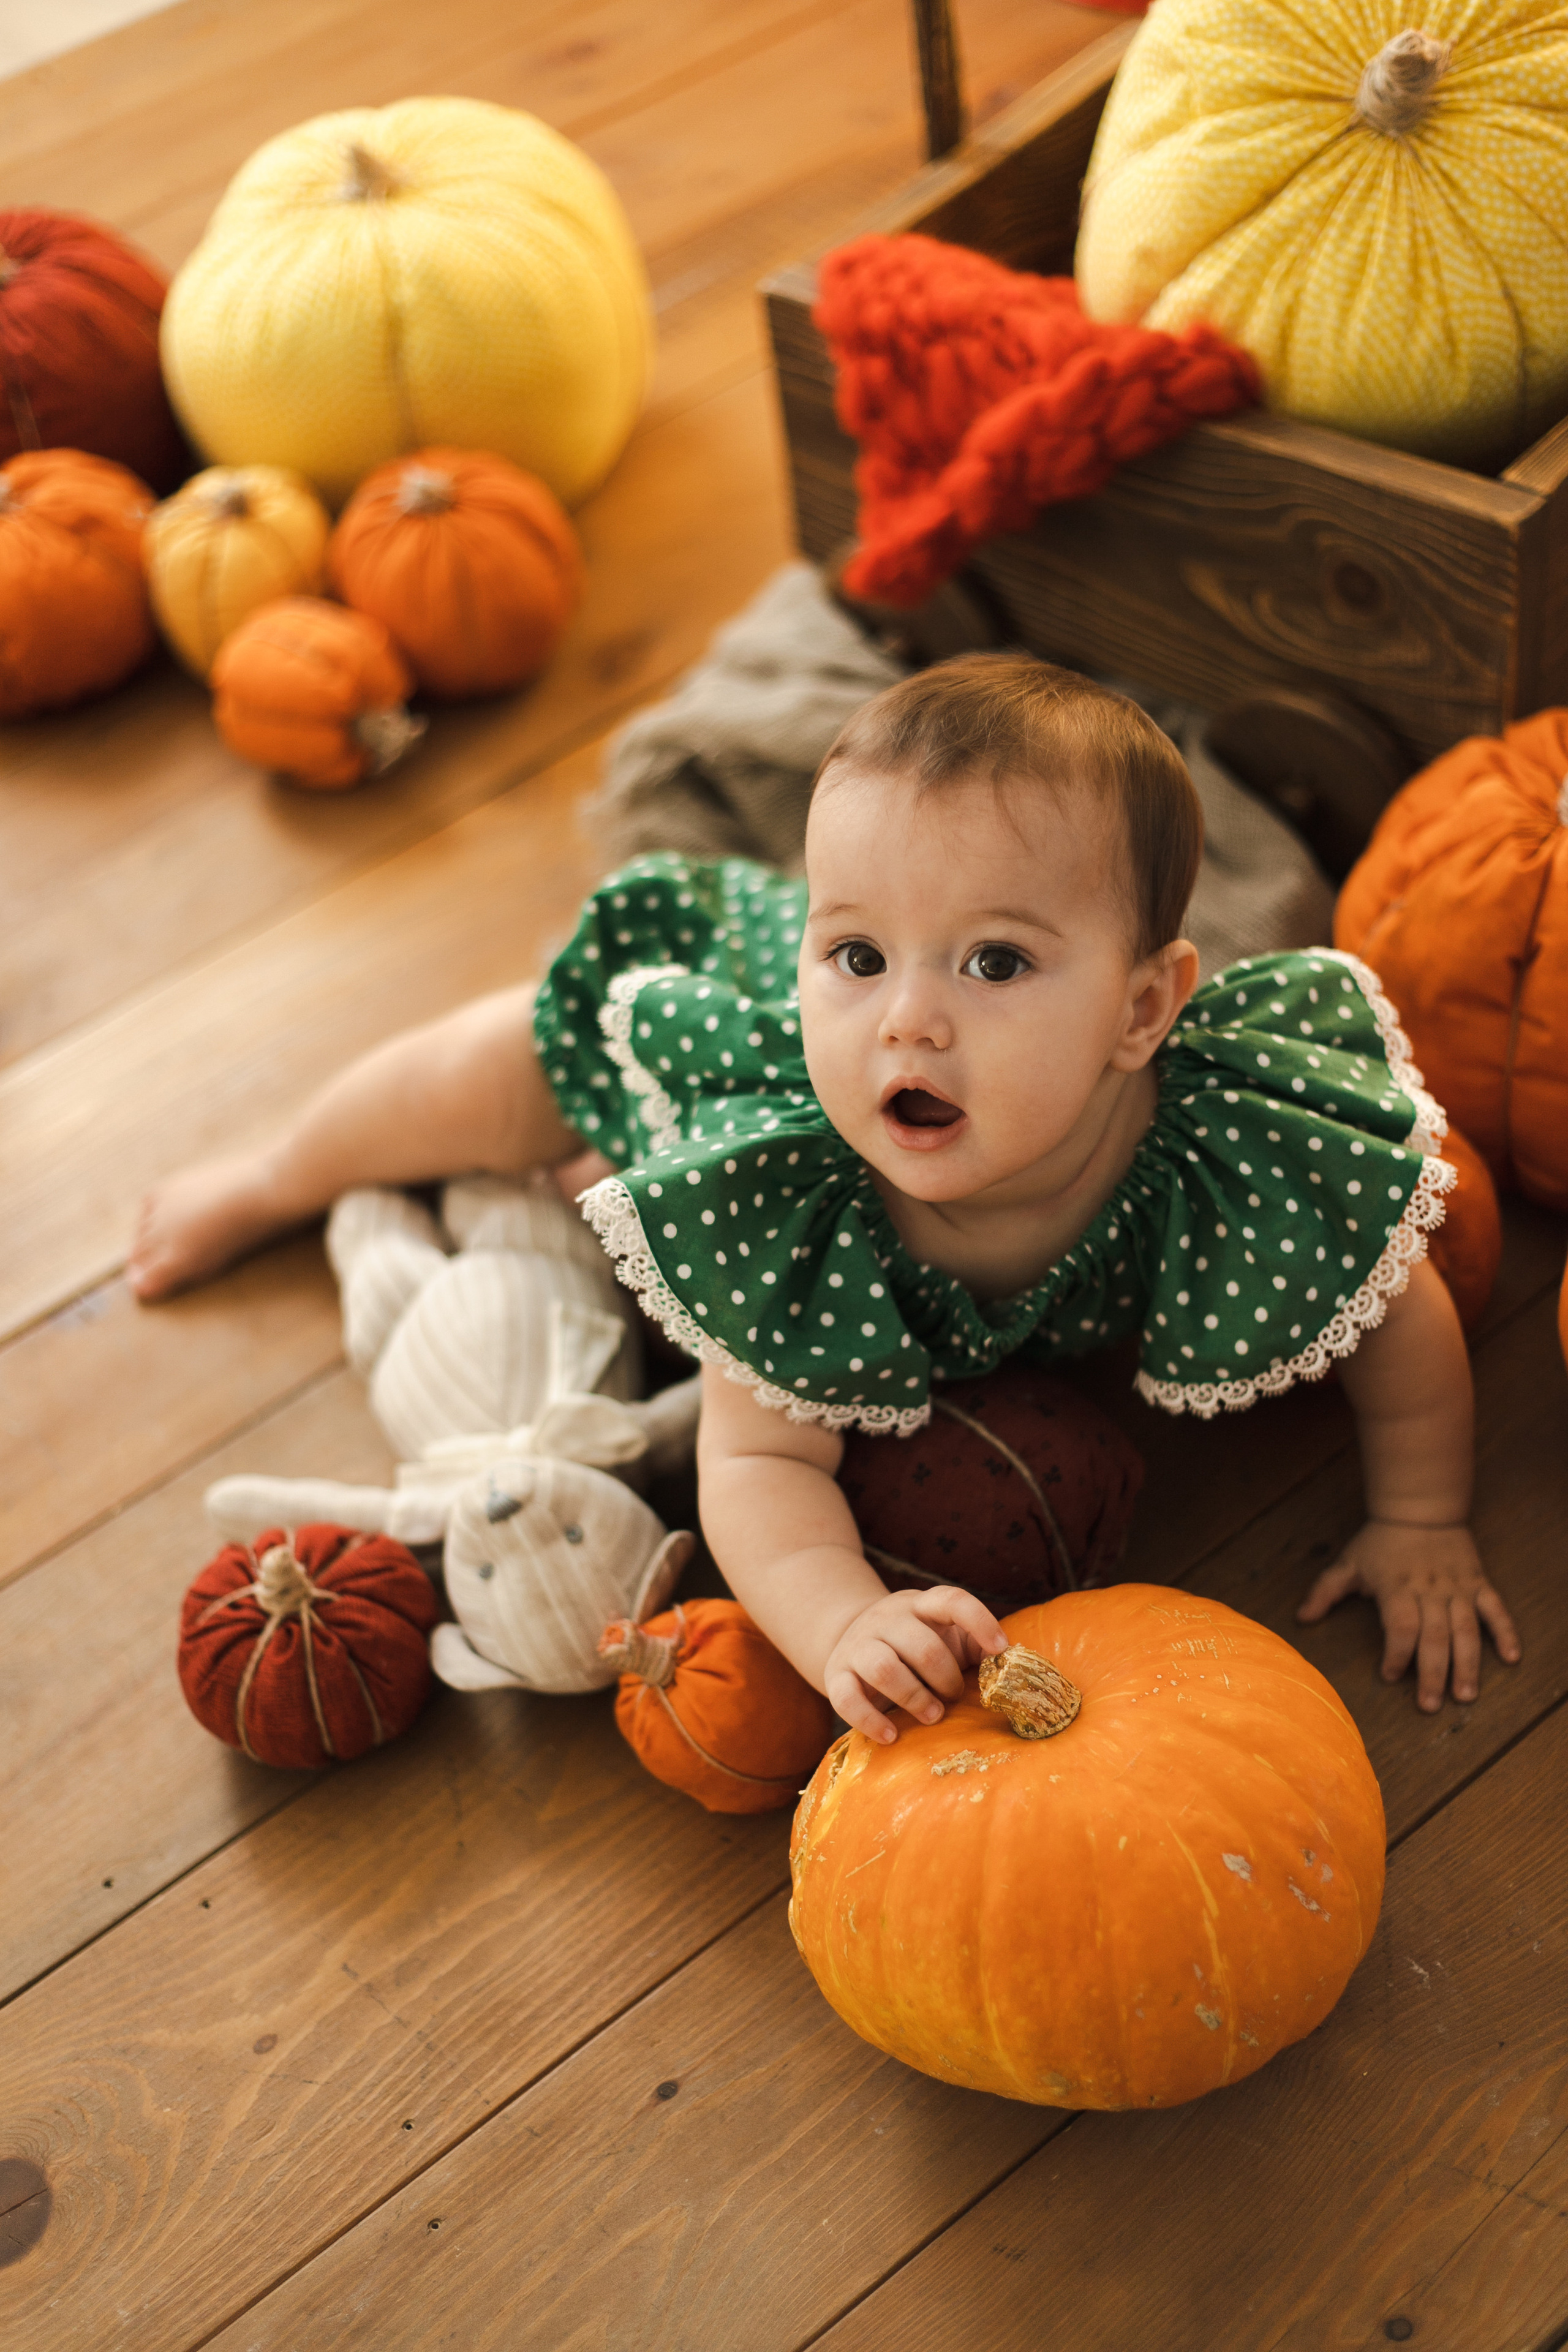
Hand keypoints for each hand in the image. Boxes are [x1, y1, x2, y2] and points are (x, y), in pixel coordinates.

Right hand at [824, 1585, 1007, 1744]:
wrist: (850, 1637)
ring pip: (884, 1669)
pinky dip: (870, 1721)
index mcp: (920, 1606)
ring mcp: (858, 1645)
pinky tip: (891, 1735)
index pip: (951, 1600)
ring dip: (915, 1698)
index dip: (980, 1621)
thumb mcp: (944, 1634)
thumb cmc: (914, 1644)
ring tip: (932, 1715)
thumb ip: (975, 1645)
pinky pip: (847, 1699)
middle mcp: (886, 1619)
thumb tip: (1013, 1666)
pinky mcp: (835, 1674)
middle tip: (954, 1697)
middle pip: (921, 1645)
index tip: (1000, 1649)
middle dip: (945, 1678)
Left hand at [1297, 1519, 1519, 1711]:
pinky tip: (1511, 1658)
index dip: (1396, 1654)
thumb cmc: (1380, 1540)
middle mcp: (1430, 1590)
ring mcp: (1457, 1587)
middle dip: (1433, 1673)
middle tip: (1431, 1706)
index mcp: (1397, 1588)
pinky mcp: (1478, 1583)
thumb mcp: (1348, 1563)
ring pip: (1466, 1630)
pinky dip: (1506, 1632)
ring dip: (1467, 1664)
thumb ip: (1325, 1591)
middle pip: (1434, 1637)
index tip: (1390, 1676)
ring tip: (1466, 1695)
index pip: (1401, 1627)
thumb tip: (1301, 1618)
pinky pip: (1495, 1609)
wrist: (1420, 1506)